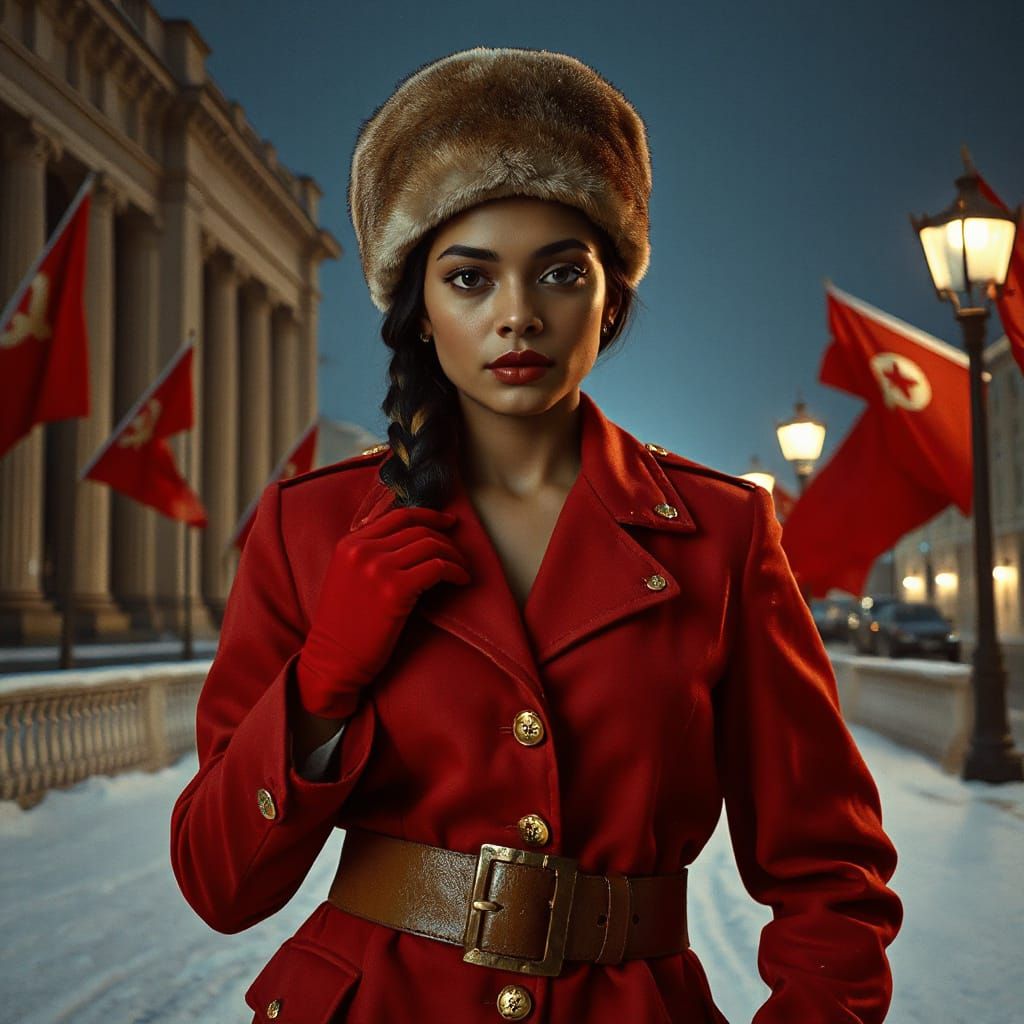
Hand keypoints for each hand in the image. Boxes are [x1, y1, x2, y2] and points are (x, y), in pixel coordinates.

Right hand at [295, 506, 469, 717]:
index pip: (400, 515)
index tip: (449, 523)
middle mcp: (363, 550)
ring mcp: (378, 568)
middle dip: (446, 540)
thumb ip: (370, 555)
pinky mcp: (395, 591)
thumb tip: (414, 540)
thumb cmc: (344, 626)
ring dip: (454, 556)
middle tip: (459, 556)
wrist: (332, 661)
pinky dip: (456, 571)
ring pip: (431, 546)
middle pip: (419, 530)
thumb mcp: (347, 577)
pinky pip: (437, 568)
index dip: (430, 516)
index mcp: (350, 544)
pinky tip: (462, 581)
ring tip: (462, 570)